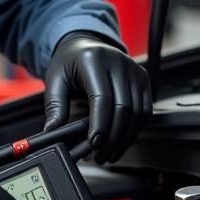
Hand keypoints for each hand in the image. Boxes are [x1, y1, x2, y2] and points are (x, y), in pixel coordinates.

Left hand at [43, 33, 151, 163]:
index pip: (102, 97)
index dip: (100, 124)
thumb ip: (55, 106)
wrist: (85, 44)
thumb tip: (53, 132)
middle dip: (113, 137)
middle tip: (100, 156)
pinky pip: (145, 109)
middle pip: (123, 108)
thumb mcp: (55, 80)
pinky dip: (135, 129)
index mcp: (93, 60)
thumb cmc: (69, 62)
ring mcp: (134, 70)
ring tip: (110, 153)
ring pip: (137, 112)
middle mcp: (118, 62)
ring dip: (125, 138)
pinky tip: (121, 140)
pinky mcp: (143, 78)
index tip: (94, 144)